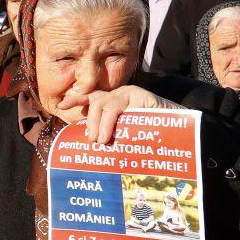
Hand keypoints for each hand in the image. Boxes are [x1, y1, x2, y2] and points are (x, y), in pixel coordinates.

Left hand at [56, 85, 181, 143]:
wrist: (178, 131)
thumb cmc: (149, 136)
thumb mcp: (123, 135)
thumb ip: (109, 134)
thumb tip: (89, 145)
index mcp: (112, 103)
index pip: (90, 98)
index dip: (75, 100)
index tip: (61, 105)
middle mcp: (118, 96)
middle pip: (95, 102)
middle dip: (90, 121)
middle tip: (91, 140)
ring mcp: (129, 94)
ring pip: (104, 104)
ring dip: (99, 124)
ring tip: (101, 140)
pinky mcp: (139, 95)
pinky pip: (118, 106)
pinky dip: (110, 121)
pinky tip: (109, 134)